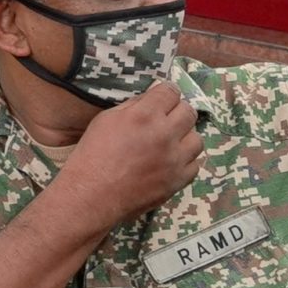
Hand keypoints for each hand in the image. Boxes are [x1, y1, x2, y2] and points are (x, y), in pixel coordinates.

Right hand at [55, 81, 202, 229]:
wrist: (91, 195)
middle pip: (189, 112)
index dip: (165, 93)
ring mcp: (174, 159)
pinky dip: (184, 162)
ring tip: (170, 144)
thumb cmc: (92, 156)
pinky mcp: (177, 180)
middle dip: (177, 113)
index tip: (162, 99)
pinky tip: (170, 163)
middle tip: (165, 121)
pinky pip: (194, 165)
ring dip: (184, 138)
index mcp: (144, 115)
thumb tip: (149, 99)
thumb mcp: (105, 120)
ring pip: (197, 139)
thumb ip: (132, 106)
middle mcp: (165, 133)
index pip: (170, 91)